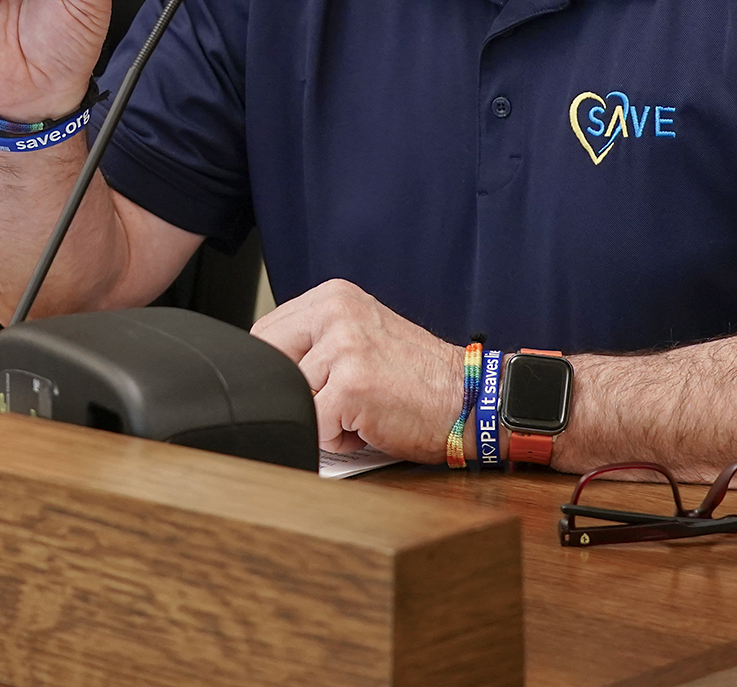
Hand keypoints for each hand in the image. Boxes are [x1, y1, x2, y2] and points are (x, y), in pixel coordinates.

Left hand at [251, 279, 463, 460]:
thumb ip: (315, 341)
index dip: (278, 369)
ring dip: (321, 417)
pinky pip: (314, 427)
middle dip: (296, 392)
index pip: (267, 332)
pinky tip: (369, 424)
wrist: (471, 399)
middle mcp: (335, 313)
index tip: (304, 385)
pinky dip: (338, 439)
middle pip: (270, 363)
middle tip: (335, 400)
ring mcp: (342, 348)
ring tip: (359, 409)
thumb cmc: (418, 377)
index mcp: (333, 296)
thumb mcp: (361, 335)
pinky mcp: (350, 386)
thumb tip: (265, 366)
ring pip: (293, 399)